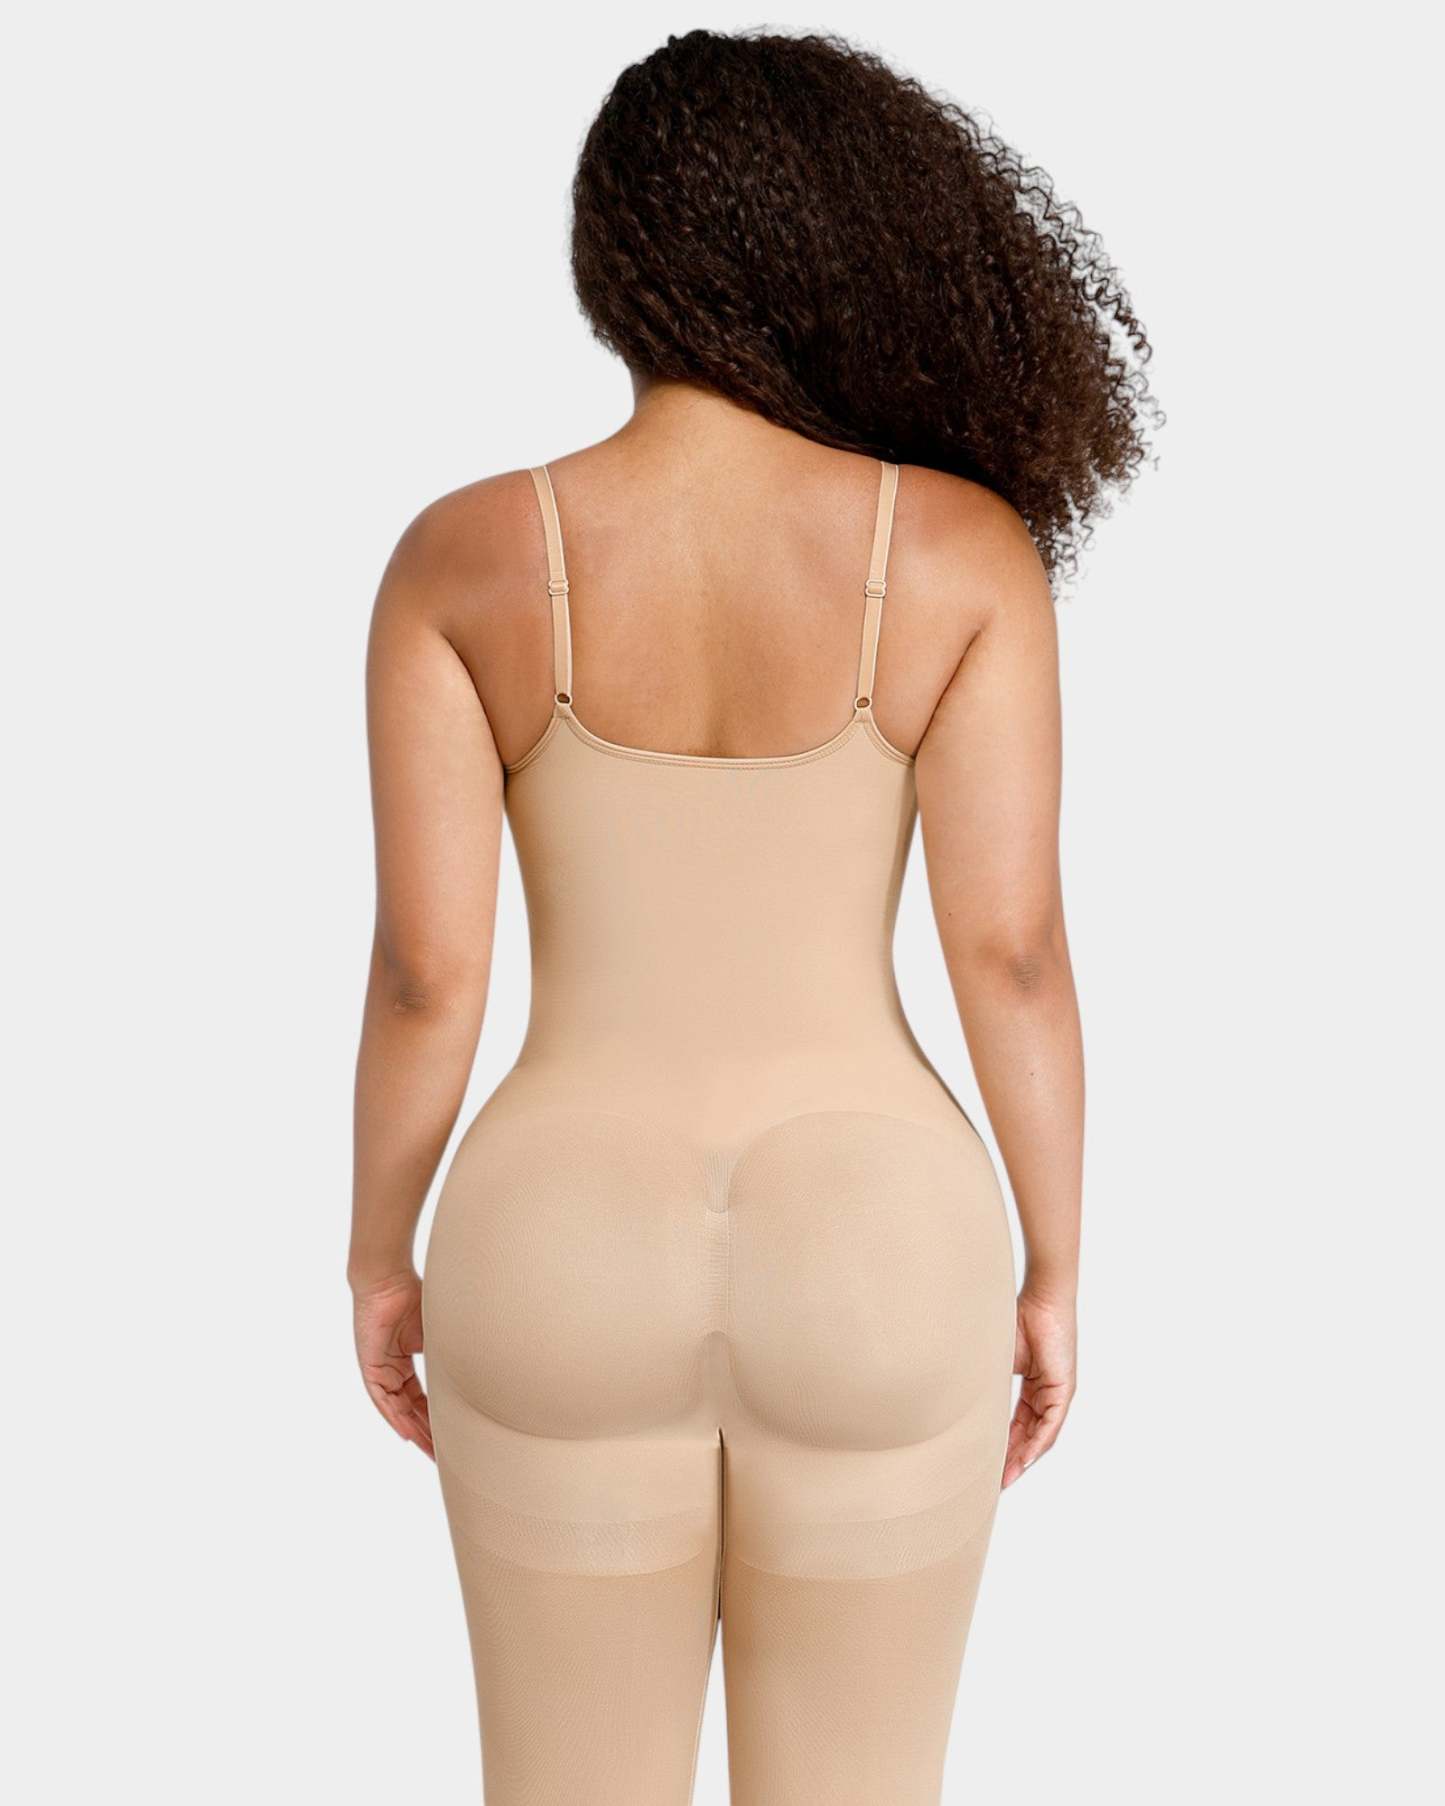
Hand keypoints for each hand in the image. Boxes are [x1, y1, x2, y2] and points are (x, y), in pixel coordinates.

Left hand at [352, 1269, 433, 1458]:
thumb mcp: (436, 1330)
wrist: (387, 1279)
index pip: (423, 1398)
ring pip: (398, 1409)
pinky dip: (395, 1418)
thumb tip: (480, 1362)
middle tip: (443, 1456)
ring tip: (431, 1452)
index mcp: (406, 1360)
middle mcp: (391, 1369)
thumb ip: (448, 1350)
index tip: (451, 1437)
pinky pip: (383, 1400)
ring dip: (414, 1430)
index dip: (436, 1418)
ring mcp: (380, 1370)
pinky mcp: (371, 1368)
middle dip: (428, 1433)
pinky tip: (407, 1434)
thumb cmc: (413, 1295)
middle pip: (411, 1409)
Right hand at [1002, 1288, 1075, 1487]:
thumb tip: (958, 1394)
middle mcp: (1047, 1392)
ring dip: (1023, 1458)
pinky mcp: (1064, 1390)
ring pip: (1041, 1435)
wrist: (1041, 1297)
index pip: (1017, 1423)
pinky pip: (1051, 1425)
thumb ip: (988, 1379)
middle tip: (995, 1483)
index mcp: (1032, 1385)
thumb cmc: (1017, 1317)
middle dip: (1012, 1460)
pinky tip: (1024, 1459)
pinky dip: (1037, 1443)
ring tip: (1006, 1478)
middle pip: (1029, 1435)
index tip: (988, 1465)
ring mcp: (1057, 1392)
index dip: (1003, 1445)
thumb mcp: (998, 1357)